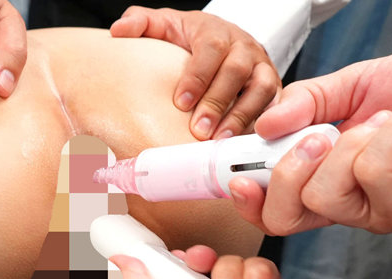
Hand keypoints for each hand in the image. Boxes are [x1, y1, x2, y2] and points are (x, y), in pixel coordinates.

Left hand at [111, 7, 279, 140]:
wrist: (223, 40)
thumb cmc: (191, 39)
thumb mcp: (164, 25)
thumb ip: (140, 23)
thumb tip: (118, 31)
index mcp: (216, 31)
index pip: (211, 50)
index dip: (198, 77)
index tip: (181, 103)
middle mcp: (244, 47)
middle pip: (237, 71)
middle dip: (217, 102)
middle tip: (199, 130)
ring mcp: (261, 67)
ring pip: (260, 89)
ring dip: (241, 116)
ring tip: (220, 140)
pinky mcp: (273, 87)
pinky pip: (273, 106)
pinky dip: (261, 123)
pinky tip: (240, 143)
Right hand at [236, 44, 391, 233]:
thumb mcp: (356, 82)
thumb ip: (307, 101)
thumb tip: (265, 124)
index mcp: (325, 177)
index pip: (272, 205)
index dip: (247, 196)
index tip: (236, 171)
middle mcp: (347, 202)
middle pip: (284, 218)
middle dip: (288, 170)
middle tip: (317, 134)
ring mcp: (377, 211)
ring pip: (325, 196)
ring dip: (350, 145)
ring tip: (382, 120)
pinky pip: (374, 178)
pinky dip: (390, 137)